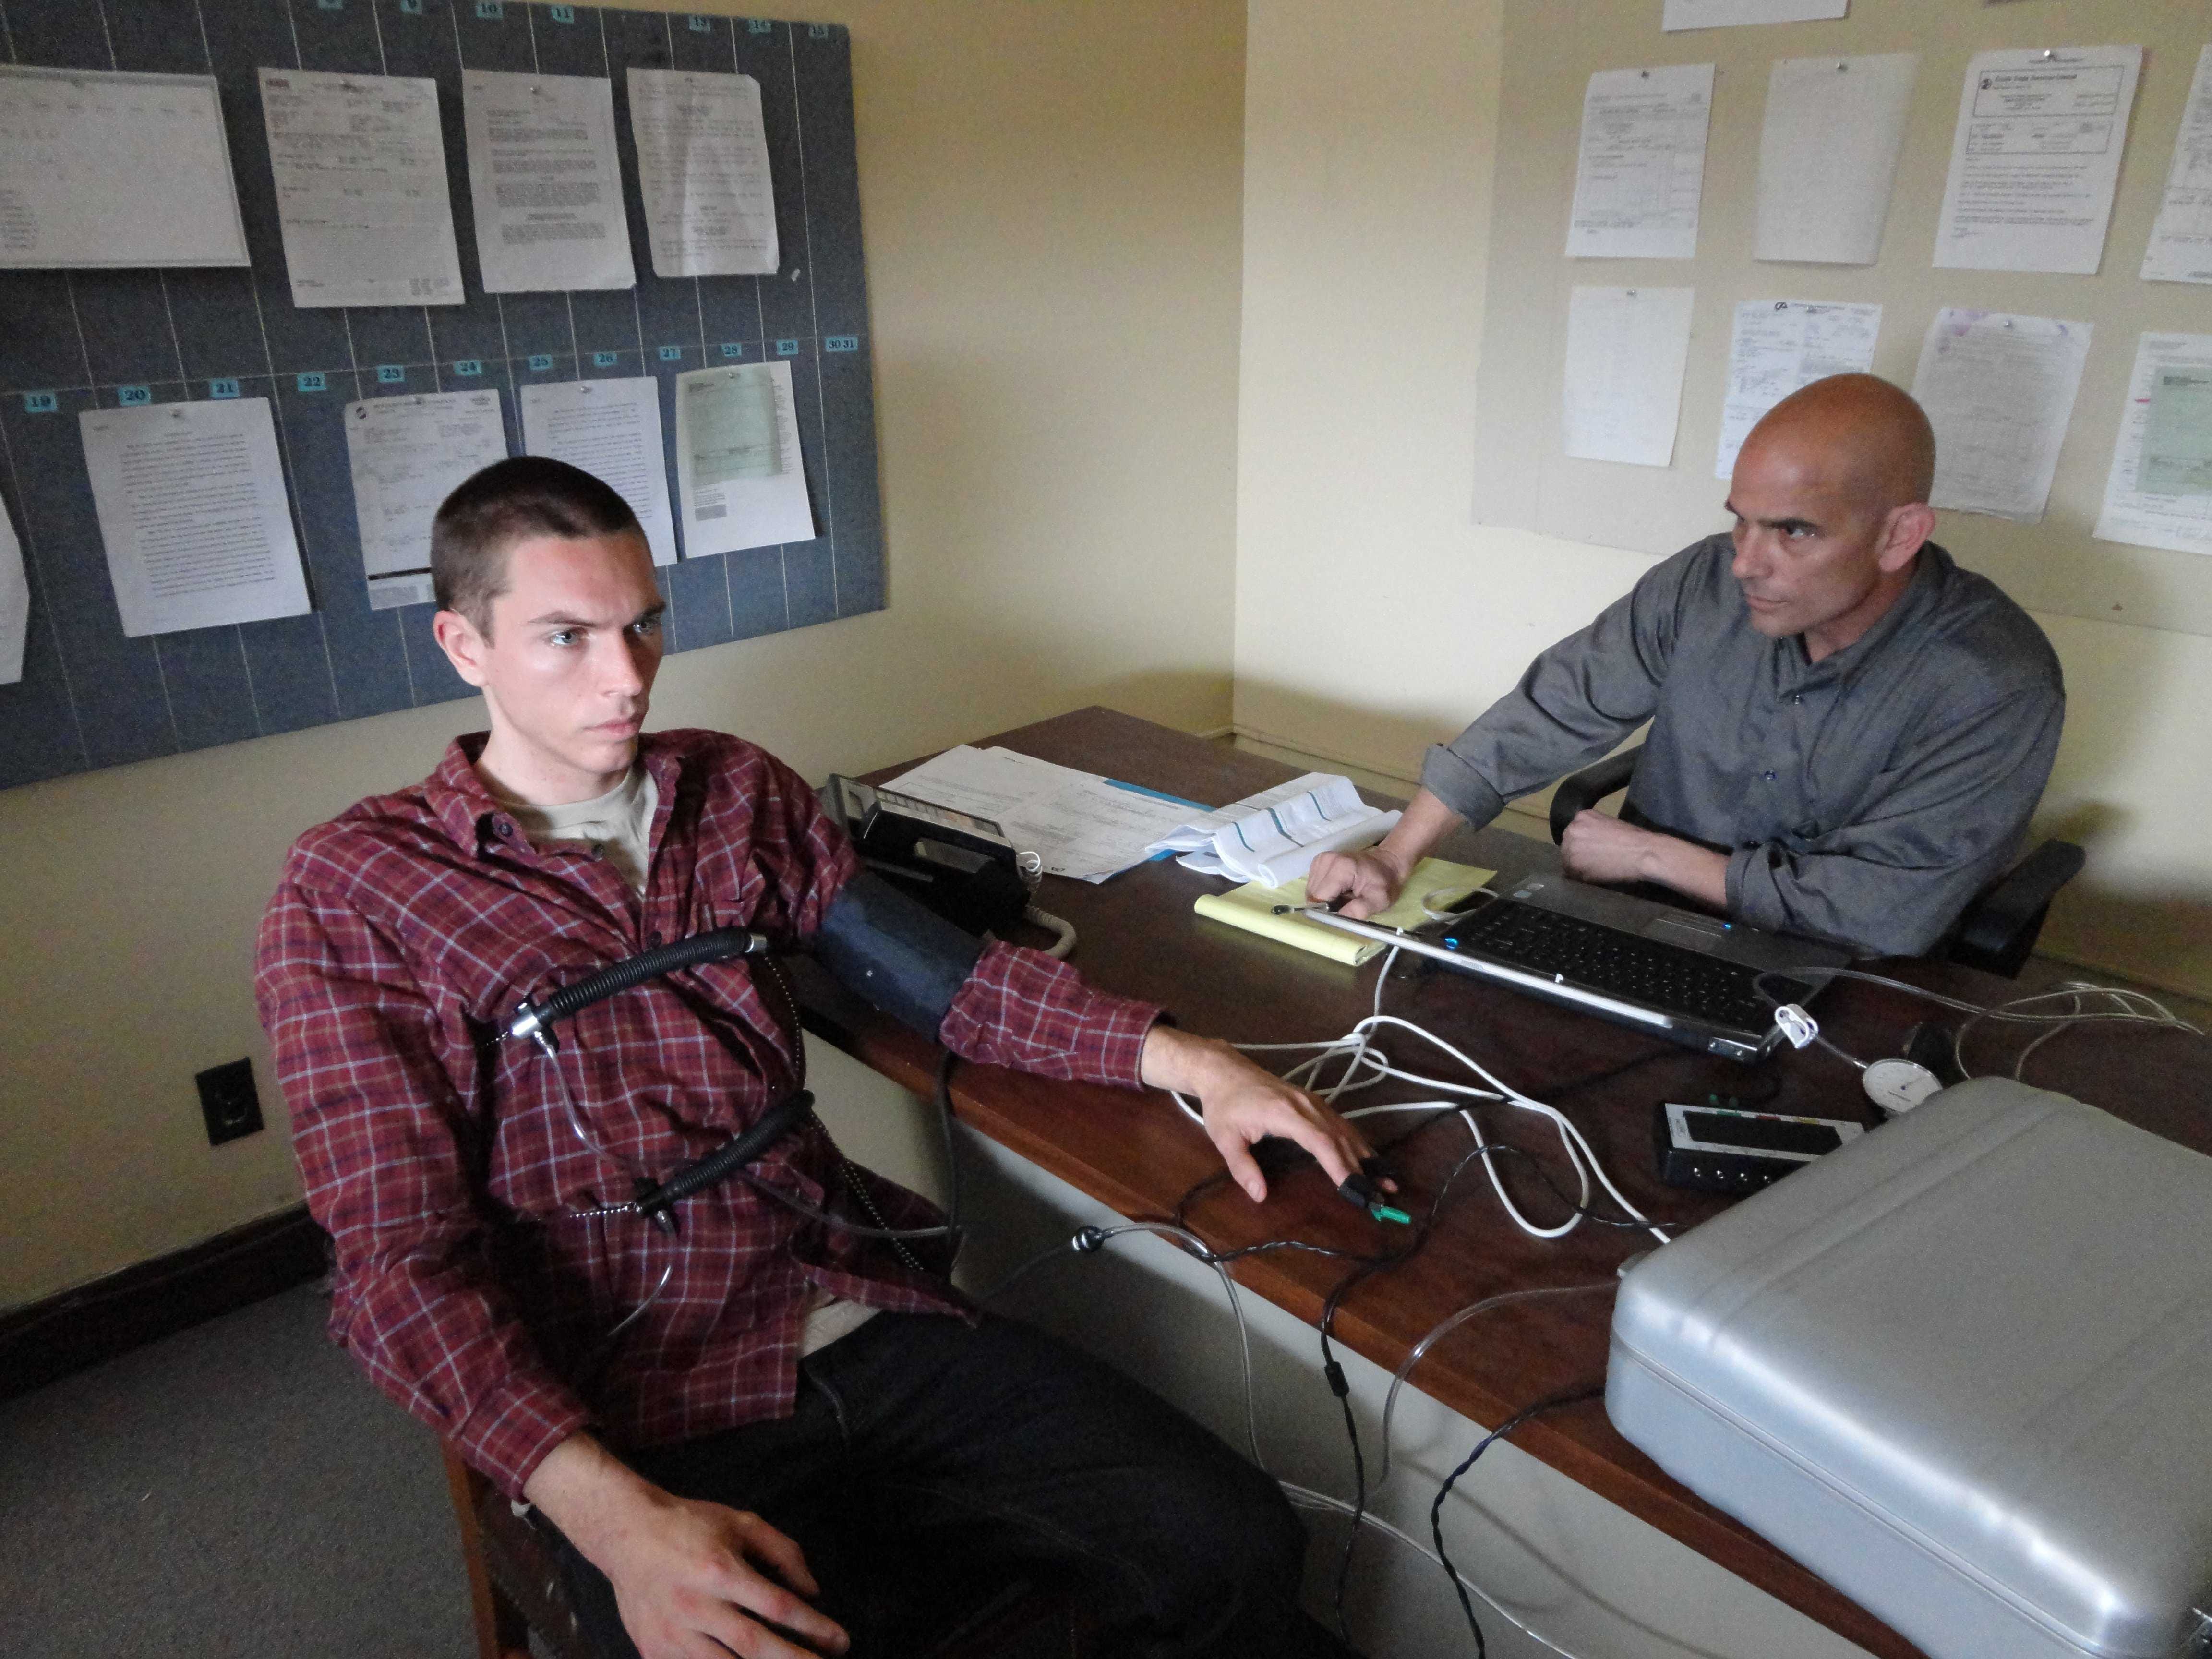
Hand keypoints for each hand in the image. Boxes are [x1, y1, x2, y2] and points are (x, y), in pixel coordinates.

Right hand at [524, 1434, 847, 1658]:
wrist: (626, 1534)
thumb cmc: (690, 1526)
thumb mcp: (742, 1523)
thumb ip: (783, 1552)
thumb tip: (813, 1591)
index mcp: (722, 1571)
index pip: (778, 1607)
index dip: (813, 1627)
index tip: (840, 1641)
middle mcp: (697, 1606)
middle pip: (755, 1645)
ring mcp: (673, 1634)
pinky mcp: (654, 1651)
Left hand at [1140, 1025, 1378, 1201]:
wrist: (1224, 1070)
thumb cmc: (1223, 1105)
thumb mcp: (1225, 1138)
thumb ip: (1242, 1168)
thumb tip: (1260, 1196)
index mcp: (1286, 1113)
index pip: (1320, 1141)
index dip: (1339, 1164)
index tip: (1354, 1187)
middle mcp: (1306, 1104)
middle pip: (1339, 1137)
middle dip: (1361, 1166)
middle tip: (1382, 1192)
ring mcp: (1311, 1100)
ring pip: (1343, 1128)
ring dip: (1364, 1154)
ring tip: (1384, 1179)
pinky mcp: (1312, 1100)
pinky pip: (1339, 1121)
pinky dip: (1355, 1140)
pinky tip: (1366, 1156)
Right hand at [1305, 846, 1407, 920]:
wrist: (1386, 863)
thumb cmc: (1384, 882)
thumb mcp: (1379, 900)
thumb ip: (1359, 911)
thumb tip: (1336, 920)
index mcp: (1341, 868)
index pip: (1319, 897)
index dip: (1326, 911)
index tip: (1341, 913)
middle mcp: (1326, 860)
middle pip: (1313, 894)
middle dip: (1325, 905)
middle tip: (1345, 904)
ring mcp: (1320, 859)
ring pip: (1311, 890)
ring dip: (1324, 899)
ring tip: (1342, 896)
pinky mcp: (1319, 861)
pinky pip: (1313, 884)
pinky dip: (1323, 891)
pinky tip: (1337, 890)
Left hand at [1559, 810, 1728, 909]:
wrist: (1642, 852)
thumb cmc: (1634, 838)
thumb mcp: (1610, 825)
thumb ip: (1594, 832)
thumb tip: (1588, 846)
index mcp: (1582, 816)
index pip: (1574, 833)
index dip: (1581, 845)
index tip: (1591, 852)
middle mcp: (1572, 829)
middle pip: (1567, 846)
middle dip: (1577, 856)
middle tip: (1592, 864)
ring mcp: (1571, 847)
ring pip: (1567, 861)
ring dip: (1577, 868)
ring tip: (1594, 872)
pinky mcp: (1574, 865)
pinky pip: (1571, 875)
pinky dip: (1580, 879)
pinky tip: (1594, 878)